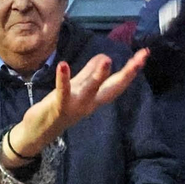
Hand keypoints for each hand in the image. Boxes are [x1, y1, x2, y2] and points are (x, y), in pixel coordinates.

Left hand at [2, 51, 149, 167]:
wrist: (39, 130)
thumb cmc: (60, 106)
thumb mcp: (78, 88)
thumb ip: (90, 72)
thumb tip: (105, 56)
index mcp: (97, 98)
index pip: (119, 82)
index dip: (132, 69)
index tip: (145, 53)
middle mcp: (91, 103)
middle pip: (112, 88)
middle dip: (128, 73)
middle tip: (140, 58)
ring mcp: (76, 106)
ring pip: (90, 90)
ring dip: (99, 76)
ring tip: (107, 60)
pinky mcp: (59, 107)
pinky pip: (63, 92)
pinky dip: (63, 79)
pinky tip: (63, 64)